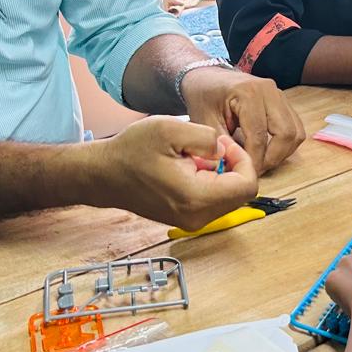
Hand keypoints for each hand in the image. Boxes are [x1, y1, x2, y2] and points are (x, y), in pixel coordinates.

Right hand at [91, 116, 257, 229]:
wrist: (104, 175)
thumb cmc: (131, 151)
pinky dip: (211, 182)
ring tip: (195, 156)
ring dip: (222, 174)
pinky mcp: (187, 220)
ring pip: (229, 197)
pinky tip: (190, 167)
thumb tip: (223, 151)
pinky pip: (214, 201)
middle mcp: (197, 217)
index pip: (247, 185)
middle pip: (241, 193)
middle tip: (210, 146)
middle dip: (233, 166)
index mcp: (196, 198)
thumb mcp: (170, 128)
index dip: (242, 159)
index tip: (222, 143)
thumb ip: (206, 137)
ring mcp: (192, 222)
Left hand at [180, 65, 304, 173]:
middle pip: (286, 134)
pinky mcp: (283, 101)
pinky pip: (295, 127)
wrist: (208, 77)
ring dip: (282, 153)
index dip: (254, 160)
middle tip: (256, 170)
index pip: (259, 136)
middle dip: (273, 158)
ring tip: (262, 162)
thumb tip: (235, 170)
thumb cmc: (204, 97)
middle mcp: (270, 91)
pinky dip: (286, 144)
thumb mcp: (205, 122)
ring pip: (296, 132)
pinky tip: (268, 151)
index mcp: (249, 93)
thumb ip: (221, 146)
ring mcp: (279, 94)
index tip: (246, 174)